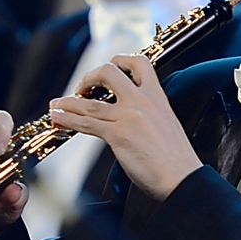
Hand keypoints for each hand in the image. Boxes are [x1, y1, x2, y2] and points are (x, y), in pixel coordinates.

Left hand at [49, 56, 202, 201]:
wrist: (184, 179)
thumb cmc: (176, 160)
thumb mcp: (166, 124)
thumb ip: (148, 114)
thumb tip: (127, 117)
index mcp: (157, 96)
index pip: (139, 63)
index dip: (119, 61)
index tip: (108, 69)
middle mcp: (142, 100)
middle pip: (108, 72)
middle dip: (89, 77)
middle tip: (82, 88)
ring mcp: (129, 116)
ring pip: (90, 101)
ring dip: (67, 102)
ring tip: (56, 105)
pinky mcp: (119, 134)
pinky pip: (86, 123)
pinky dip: (68, 119)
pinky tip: (59, 118)